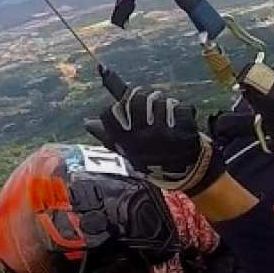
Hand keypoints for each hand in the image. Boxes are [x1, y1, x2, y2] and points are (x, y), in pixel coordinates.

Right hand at [85, 87, 220, 193]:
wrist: (185, 173)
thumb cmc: (153, 159)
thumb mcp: (128, 150)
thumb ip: (109, 135)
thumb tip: (88, 122)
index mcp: (126, 140)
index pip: (110, 113)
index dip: (119, 107)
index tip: (128, 110)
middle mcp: (141, 135)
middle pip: (136, 98)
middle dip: (145, 99)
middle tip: (152, 109)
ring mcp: (163, 131)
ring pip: (159, 101)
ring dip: (166, 106)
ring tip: (168, 120)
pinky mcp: (184, 128)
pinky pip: (181, 107)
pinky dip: (184, 111)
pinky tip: (183, 122)